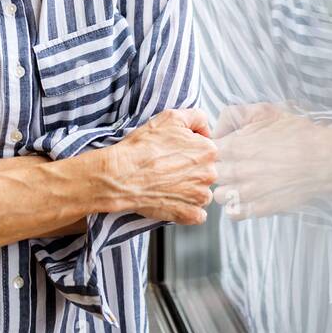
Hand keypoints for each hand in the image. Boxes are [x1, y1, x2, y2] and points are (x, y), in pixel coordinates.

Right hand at [104, 108, 216, 224]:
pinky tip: (172, 201)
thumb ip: (196, 117)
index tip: (176, 154)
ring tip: (168, 185)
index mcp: (208, 150)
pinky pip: (198, 215)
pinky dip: (187, 210)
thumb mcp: (170, 118)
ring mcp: (200, 196)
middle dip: (191, 171)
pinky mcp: (189, 215)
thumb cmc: (142, 147)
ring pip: (202, 193)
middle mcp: (209, 173)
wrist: (121, 175)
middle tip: (169, 169)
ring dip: (190, 191)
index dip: (191, 151)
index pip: (208, 151)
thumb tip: (205, 130)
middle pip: (206, 172)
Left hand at [212, 103, 331, 219]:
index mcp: (236, 146)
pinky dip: (236, 206)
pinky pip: (234, 213)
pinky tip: (246, 197)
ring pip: (218, 195)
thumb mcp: (266, 112)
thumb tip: (218, 128)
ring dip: (225, 188)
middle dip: (219, 168)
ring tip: (238, 182)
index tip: (221, 149)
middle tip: (231, 164)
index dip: (211, 149)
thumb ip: (235, 115)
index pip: (206, 151)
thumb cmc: (298, 133)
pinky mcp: (260, 208)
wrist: (325, 159)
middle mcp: (238, 170)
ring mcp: (249, 192)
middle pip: (211, 174)